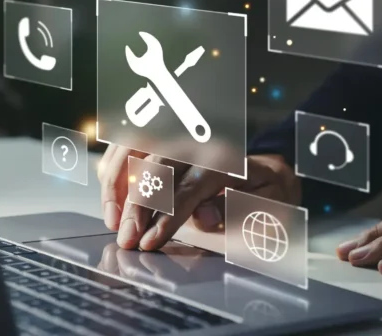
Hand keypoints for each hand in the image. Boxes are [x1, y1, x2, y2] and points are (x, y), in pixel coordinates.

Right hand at [97, 145, 300, 250]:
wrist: (269, 170)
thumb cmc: (264, 193)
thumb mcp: (265, 206)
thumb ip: (235, 212)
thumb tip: (204, 217)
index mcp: (227, 162)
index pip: (189, 188)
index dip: (166, 217)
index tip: (149, 241)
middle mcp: (199, 145)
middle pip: (157, 166)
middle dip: (136, 205)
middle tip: (125, 238)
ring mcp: (179, 139)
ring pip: (136, 149)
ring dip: (119, 184)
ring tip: (112, 220)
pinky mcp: (165, 141)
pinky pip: (130, 145)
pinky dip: (115, 167)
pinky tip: (111, 196)